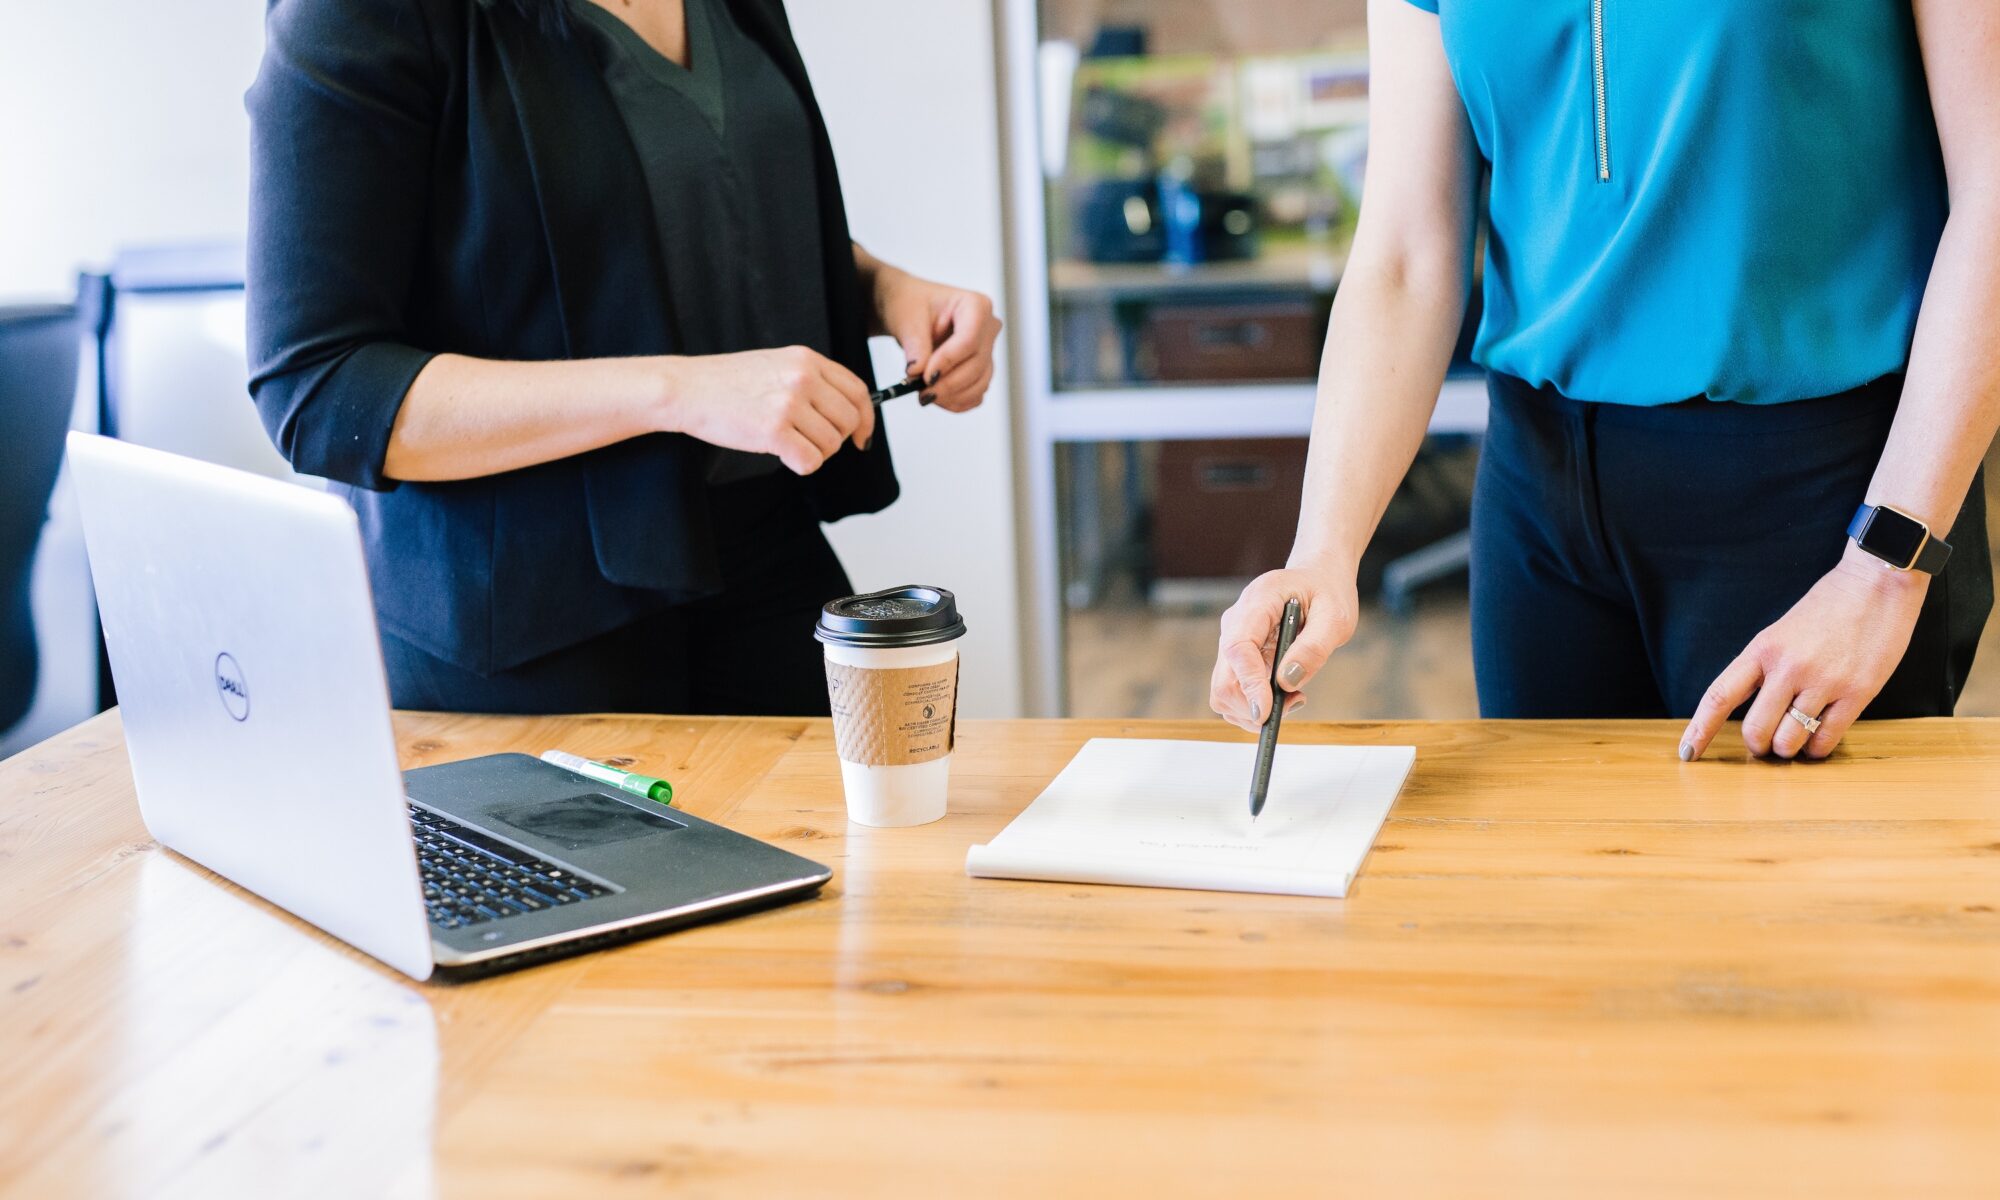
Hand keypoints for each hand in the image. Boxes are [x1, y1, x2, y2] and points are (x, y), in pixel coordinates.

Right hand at [659, 346, 873, 475]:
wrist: (687, 389)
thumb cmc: (727, 382)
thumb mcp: (777, 365)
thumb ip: (811, 381)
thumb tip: (846, 413)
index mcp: (807, 360)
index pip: (858, 391)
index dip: (866, 418)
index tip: (861, 436)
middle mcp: (803, 378)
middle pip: (848, 421)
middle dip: (835, 439)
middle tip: (811, 442)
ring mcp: (789, 403)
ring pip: (830, 444)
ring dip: (814, 452)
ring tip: (788, 443)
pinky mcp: (774, 431)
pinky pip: (810, 461)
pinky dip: (800, 465)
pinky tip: (782, 455)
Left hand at [871, 266, 1001, 412]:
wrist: (910, 312)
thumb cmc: (911, 304)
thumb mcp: (907, 319)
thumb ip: (915, 345)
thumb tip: (917, 372)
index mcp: (976, 305)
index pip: (969, 340)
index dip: (948, 361)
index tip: (925, 377)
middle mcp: (988, 327)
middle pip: (976, 364)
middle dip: (948, 384)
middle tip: (921, 393)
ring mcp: (988, 350)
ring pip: (980, 383)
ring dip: (952, 396)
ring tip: (925, 395)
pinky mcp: (981, 370)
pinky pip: (977, 393)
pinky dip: (958, 401)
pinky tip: (938, 399)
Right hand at [1209, 563, 1359, 733]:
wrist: (1316, 578)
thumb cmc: (1327, 592)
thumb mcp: (1335, 617)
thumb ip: (1314, 648)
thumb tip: (1287, 682)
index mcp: (1257, 602)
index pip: (1238, 648)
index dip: (1249, 684)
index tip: (1266, 712)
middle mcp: (1235, 623)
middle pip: (1224, 679)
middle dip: (1253, 705)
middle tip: (1296, 702)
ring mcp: (1232, 641)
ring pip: (1224, 692)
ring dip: (1256, 708)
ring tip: (1295, 695)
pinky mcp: (1237, 658)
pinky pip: (1235, 692)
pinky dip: (1256, 704)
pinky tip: (1285, 692)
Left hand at [1680, 546, 1928, 760]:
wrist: (1876, 584)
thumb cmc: (1826, 609)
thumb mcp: (1780, 633)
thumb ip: (1763, 668)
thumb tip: (1749, 711)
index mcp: (1762, 649)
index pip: (1719, 696)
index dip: (1700, 729)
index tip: (1687, 753)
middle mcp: (1788, 667)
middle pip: (1755, 729)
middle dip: (1757, 746)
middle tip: (1766, 745)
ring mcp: (1823, 681)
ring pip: (1790, 740)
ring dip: (1789, 750)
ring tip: (1795, 742)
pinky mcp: (1857, 692)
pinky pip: (1826, 739)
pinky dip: (1817, 749)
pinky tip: (1817, 741)